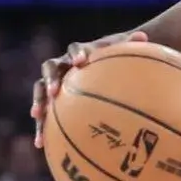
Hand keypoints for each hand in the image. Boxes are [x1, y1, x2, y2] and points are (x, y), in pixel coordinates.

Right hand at [32, 31, 149, 146]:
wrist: (97, 64)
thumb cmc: (113, 58)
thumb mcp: (122, 51)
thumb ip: (130, 44)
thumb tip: (143, 36)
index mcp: (78, 51)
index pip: (75, 48)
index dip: (77, 53)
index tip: (80, 62)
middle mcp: (62, 64)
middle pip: (50, 68)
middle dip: (51, 79)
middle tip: (54, 91)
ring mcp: (54, 82)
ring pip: (41, 90)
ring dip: (38, 102)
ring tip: (37, 116)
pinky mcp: (51, 100)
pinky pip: (44, 114)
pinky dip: (42, 128)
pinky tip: (40, 144)